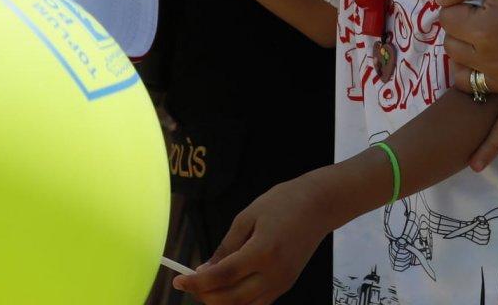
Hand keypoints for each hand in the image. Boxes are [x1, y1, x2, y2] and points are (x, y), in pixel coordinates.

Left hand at [172, 176, 328, 303]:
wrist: (319, 205)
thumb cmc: (282, 202)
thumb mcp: (248, 216)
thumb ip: (226, 247)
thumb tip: (204, 271)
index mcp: (262, 252)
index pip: (222, 277)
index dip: (196, 282)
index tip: (178, 280)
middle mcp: (272, 274)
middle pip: (230, 300)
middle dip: (205, 295)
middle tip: (191, 281)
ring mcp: (281, 284)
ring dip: (221, 302)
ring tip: (208, 285)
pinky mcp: (286, 286)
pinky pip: (257, 304)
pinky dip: (238, 301)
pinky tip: (229, 287)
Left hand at [438, 0, 497, 170]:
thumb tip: (439, 0)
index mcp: (485, 30)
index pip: (445, 20)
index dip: (457, 5)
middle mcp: (494, 62)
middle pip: (451, 50)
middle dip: (461, 30)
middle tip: (485, 15)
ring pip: (464, 80)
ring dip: (466, 64)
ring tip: (484, 47)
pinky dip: (490, 148)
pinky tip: (474, 165)